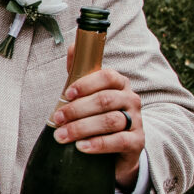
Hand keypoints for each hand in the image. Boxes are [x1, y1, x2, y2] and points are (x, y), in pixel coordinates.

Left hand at [50, 65, 144, 186]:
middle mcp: (131, 99)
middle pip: (105, 100)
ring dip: (82, 128)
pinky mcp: (137, 142)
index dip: (86, 84)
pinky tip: (81, 147)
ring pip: (110, 121)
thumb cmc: (100, 115)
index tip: (67, 94)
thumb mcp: (90, 93)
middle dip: (76, 109)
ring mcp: (136, 121)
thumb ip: (81, 71)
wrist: (119, 147)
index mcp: (120, 84)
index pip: (107, 76)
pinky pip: (119, 141)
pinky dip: (98, 144)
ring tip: (61, 135)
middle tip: (57, 118)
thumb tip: (72, 47)